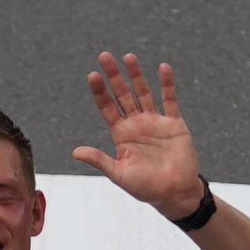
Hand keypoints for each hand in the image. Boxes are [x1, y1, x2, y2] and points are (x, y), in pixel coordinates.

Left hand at [72, 51, 204, 209]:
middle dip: (114, 76)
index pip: (107, 107)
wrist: (174, 193)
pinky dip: (167, 85)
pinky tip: (163, 68)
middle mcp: (136, 124)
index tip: (92, 75)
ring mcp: (155, 122)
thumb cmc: (145, 187)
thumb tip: (75, 152)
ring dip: (137, 75)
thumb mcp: (119, 174)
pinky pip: (170, 100)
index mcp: (121, 134)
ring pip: (144, 93)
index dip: (100, 91)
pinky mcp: (174, 124)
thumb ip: (100, 160)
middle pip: (123, 94)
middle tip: (104, 56)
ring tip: (128, 57)